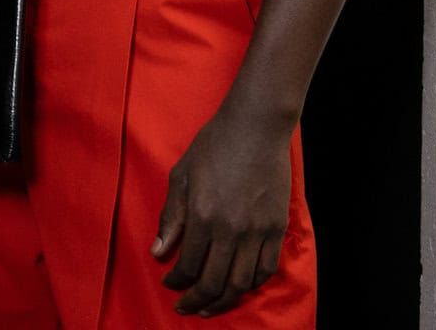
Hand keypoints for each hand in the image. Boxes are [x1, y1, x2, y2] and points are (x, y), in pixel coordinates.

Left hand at [153, 107, 294, 315]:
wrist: (255, 128)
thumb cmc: (213, 146)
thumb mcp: (181, 176)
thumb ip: (170, 217)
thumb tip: (158, 252)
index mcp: (202, 216)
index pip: (187, 265)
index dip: (176, 281)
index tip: (169, 283)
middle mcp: (230, 229)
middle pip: (213, 282)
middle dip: (196, 301)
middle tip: (185, 308)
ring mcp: (257, 231)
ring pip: (241, 282)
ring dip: (223, 300)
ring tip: (210, 306)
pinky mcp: (277, 228)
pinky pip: (266, 269)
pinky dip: (251, 284)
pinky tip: (239, 286)